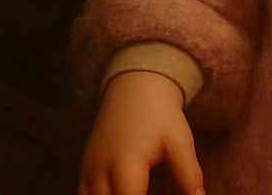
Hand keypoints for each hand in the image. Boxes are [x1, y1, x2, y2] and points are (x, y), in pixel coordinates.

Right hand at [78, 70, 205, 194]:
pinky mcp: (83, 171)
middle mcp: (100, 172)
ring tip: (137, 190)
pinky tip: (120, 192)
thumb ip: (189, 173)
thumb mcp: (180, 140)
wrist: (135, 87)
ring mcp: (87, 172)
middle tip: (148, 191)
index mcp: (127, 165)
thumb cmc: (160, 114)